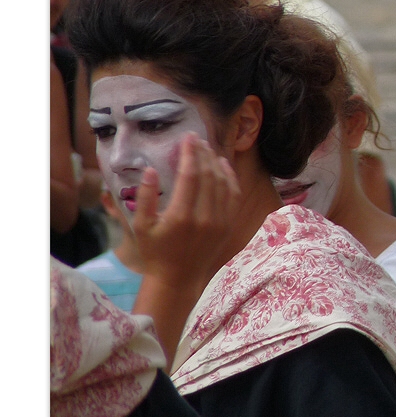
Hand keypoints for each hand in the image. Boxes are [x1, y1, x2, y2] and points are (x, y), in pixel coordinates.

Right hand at [132, 133, 240, 288]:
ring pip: (223, 183)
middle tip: (197, 139)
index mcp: (181, 216)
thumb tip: (151, 170)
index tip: (188, 137)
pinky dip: (231, 178)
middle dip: (203, 153)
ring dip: (217, 163)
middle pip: (209, 175)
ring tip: (208, 148)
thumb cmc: (156, 252)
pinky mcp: (228, 226)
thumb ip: (145, 197)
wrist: (179, 279)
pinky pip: (233, 196)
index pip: (190, 175)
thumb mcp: (141, 226)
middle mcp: (205, 218)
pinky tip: (224, 165)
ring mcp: (220, 222)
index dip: (190, 153)